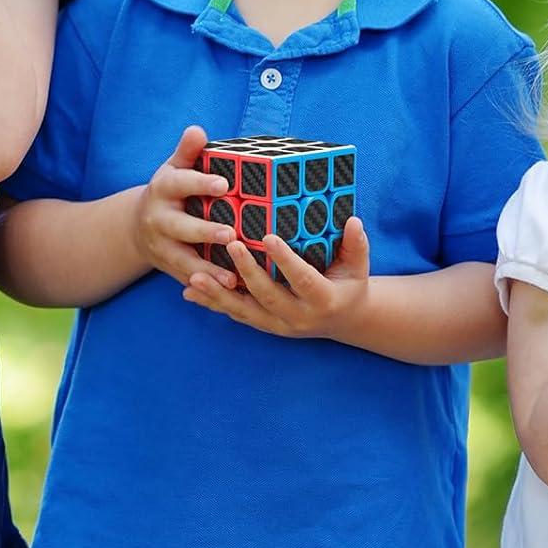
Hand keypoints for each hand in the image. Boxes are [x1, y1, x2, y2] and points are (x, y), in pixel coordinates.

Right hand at [131, 126, 241, 289]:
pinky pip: (189, 281)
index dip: (200, 183)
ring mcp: (163, 248)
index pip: (180, 184)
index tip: (223, 184)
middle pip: (180, 227)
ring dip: (207, 270)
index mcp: (162, 190)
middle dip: (204, 232)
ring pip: (183, 261)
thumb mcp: (173, 169)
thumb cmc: (169, 192)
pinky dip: (207, 289)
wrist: (137, 228)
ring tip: (232, 277)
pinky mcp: (170, 270)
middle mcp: (159, 220)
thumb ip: (187, 152)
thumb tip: (197, 130)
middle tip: (231, 233)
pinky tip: (230, 293)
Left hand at [184, 216, 371, 339]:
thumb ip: (356, 245)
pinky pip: (235, 315)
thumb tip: (353, 221)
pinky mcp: (263, 325)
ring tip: (195, 276)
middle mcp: (299, 317)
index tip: (268, 237)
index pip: (303, 279)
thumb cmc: (349, 285)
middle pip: (268, 295)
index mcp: (324, 300)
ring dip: (218, 294)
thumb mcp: (358, 267)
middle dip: (247, 271)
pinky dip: (212, 304)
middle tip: (231, 245)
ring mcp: (278, 325)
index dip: (285, 260)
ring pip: (244, 311)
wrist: (343, 320)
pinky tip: (189, 292)